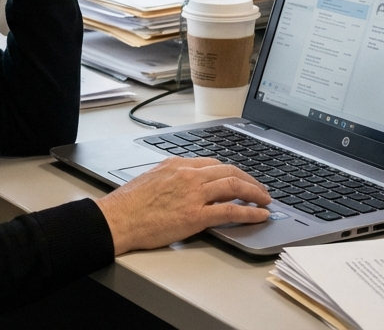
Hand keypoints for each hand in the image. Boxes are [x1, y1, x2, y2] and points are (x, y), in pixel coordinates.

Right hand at [94, 158, 270, 254]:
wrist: (118, 219)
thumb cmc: (129, 204)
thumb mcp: (152, 179)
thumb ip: (173, 178)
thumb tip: (186, 184)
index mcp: (177, 164)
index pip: (213, 163)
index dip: (232, 172)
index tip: (240, 178)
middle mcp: (188, 175)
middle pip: (228, 171)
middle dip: (249, 180)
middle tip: (261, 189)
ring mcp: (193, 194)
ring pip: (234, 186)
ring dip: (255, 193)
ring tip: (265, 200)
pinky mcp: (196, 215)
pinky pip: (231, 211)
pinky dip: (250, 212)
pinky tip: (260, 215)